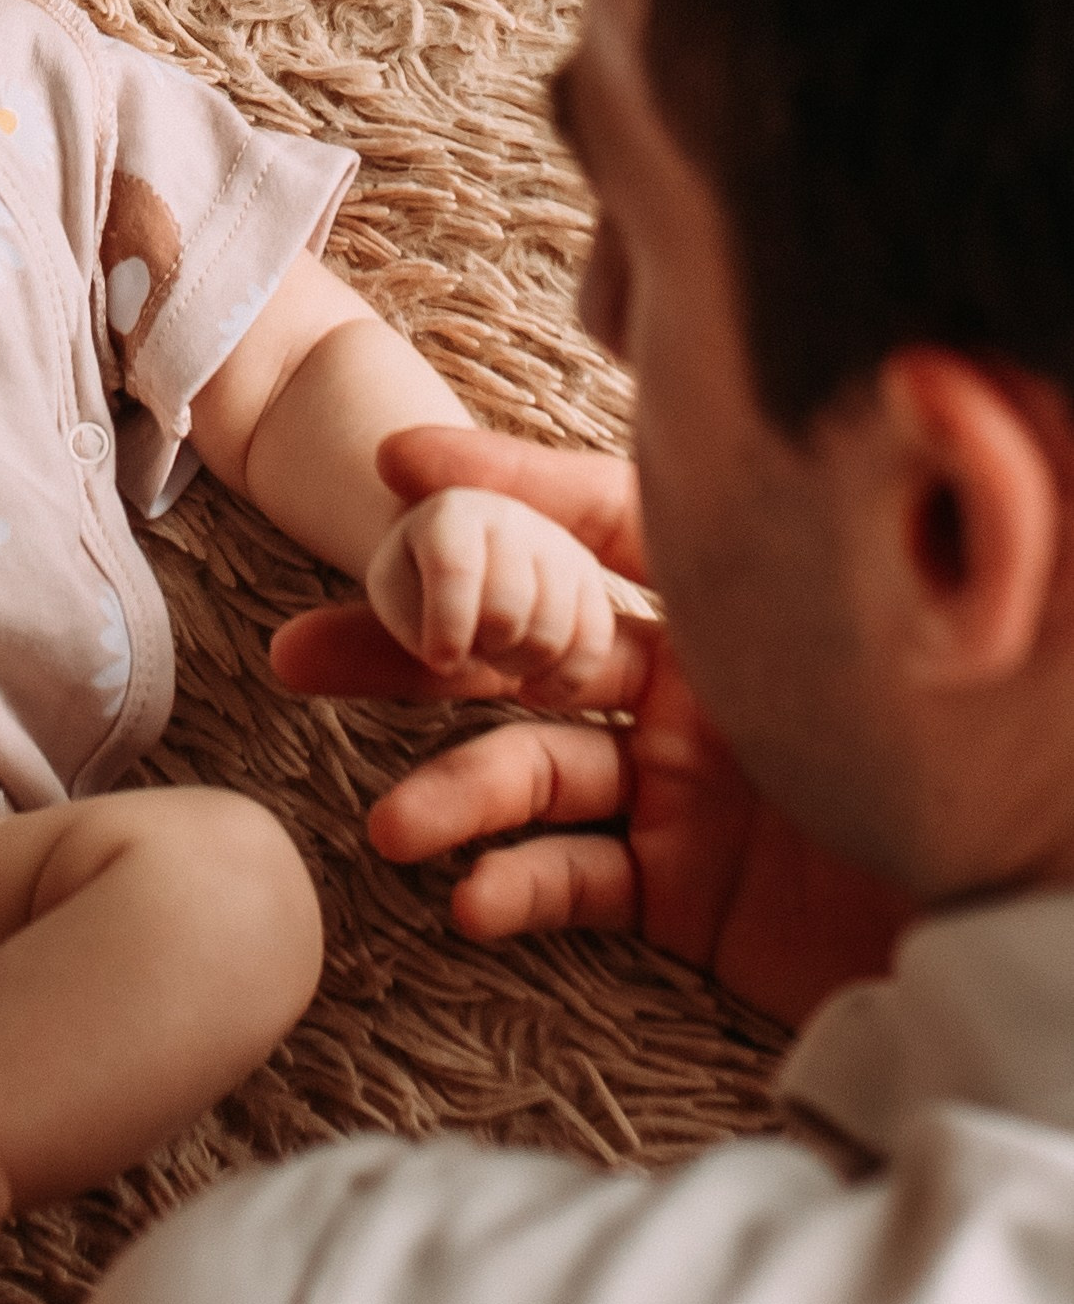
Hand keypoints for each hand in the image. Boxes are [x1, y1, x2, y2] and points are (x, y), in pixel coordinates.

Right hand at [271, 427, 913, 1028]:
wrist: (1022, 899)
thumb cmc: (948, 730)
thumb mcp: (834, 596)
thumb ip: (730, 510)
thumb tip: (684, 403)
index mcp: (717, 595)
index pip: (584, 518)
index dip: (493, 485)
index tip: (393, 463)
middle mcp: (681, 679)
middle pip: (515, 645)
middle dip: (403, 647)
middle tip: (301, 654)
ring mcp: (676, 784)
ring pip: (532, 770)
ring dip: (455, 796)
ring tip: (395, 827)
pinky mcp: (686, 889)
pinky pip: (581, 876)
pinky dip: (522, 886)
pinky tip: (474, 899)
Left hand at [365, 484, 616, 700]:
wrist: (458, 557)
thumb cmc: (419, 582)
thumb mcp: (393, 595)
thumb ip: (409, 625)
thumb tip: (452, 658)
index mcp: (451, 513)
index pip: (455, 569)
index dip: (448, 625)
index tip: (439, 661)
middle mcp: (511, 517)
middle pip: (508, 610)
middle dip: (483, 647)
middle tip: (468, 648)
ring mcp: (558, 545)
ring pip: (552, 633)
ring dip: (518, 665)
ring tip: (495, 654)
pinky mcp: (590, 579)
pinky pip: (593, 644)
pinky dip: (563, 681)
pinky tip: (534, 689)